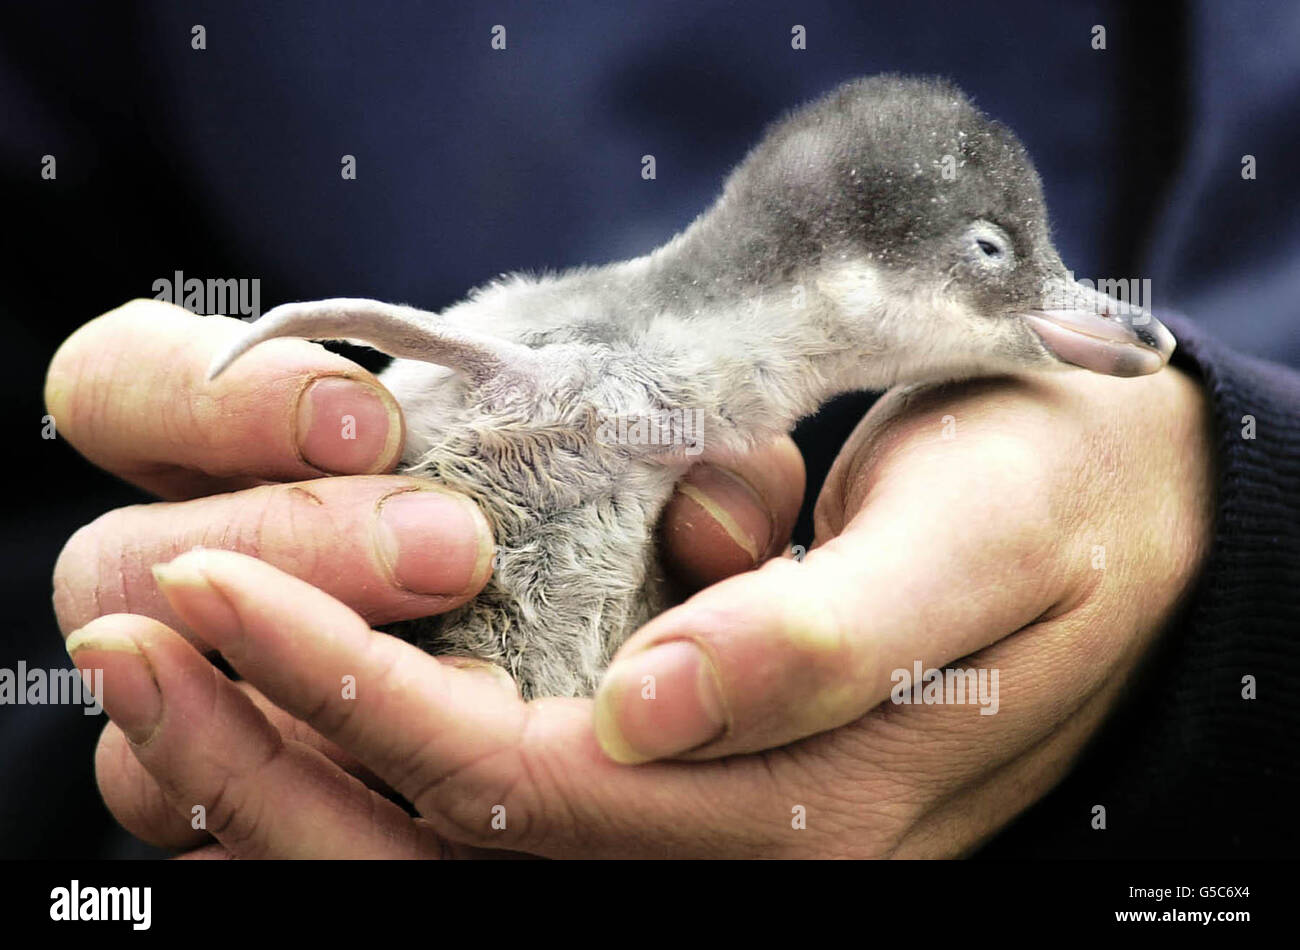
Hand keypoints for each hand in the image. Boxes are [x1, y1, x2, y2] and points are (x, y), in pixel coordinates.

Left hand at [69, 355, 1213, 856]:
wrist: (1123, 522)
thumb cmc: (1059, 505)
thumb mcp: (981, 541)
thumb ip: (832, 640)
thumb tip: (646, 709)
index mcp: (818, 805)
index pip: (537, 789)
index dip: (368, 700)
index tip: (225, 589)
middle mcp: (746, 841)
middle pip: (467, 839)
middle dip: (284, 743)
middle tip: (134, 630)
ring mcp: (717, 819)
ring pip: (469, 833)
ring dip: (303, 752)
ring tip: (165, 657)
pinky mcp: (699, 772)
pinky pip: (511, 791)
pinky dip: (381, 745)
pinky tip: (291, 680)